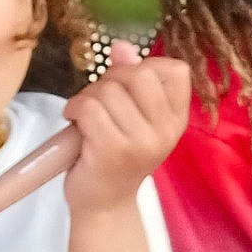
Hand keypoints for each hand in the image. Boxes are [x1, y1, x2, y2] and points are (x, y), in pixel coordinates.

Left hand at [61, 42, 189, 215]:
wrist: (104, 205)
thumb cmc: (117, 156)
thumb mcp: (132, 116)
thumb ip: (131, 78)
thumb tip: (121, 46)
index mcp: (176, 119)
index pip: (175, 70)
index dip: (146, 66)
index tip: (128, 85)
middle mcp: (165, 130)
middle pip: (139, 74)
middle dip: (111, 79)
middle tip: (100, 99)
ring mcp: (141, 141)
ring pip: (108, 90)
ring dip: (87, 97)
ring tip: (86, 117)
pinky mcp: (112, 150)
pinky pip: (89, 108)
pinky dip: (74, 109)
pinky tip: (74, 123)